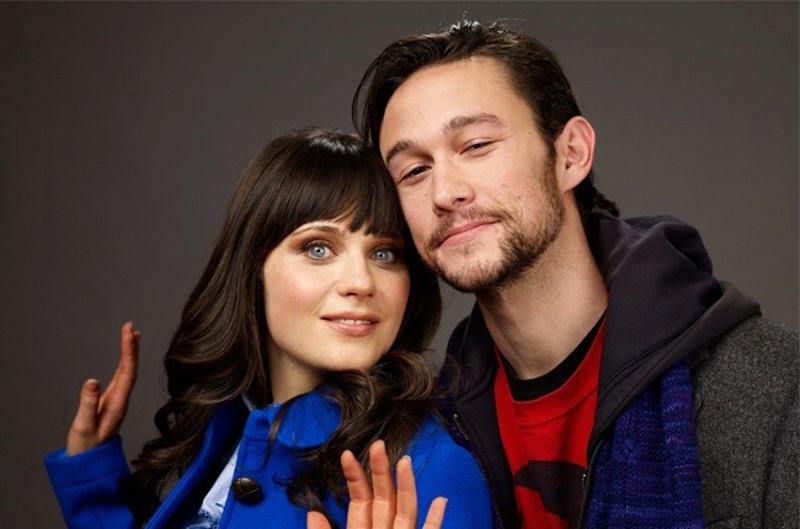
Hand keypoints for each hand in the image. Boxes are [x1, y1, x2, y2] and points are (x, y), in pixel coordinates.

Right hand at [66, 322, 139, 455]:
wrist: (90, 464)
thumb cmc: (86, 448)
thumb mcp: (84, 427)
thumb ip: (88, 405)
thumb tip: (92, 382)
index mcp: (118, 404)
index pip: (127, 373)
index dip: (129, 352)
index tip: (129, 333)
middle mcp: (121, 400)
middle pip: (130, 369)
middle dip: (131, 347)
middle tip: (130, 326)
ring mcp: (118, 400)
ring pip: (127, 372)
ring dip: (129, 352)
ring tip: (131, 334)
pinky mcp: (112, 401)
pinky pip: (121, 377)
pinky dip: (124, 362)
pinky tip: (126, 355)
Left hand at [306, 440, 446, 528]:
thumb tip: (311, 513)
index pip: (360, 500)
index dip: (354, 477)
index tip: (346, 455)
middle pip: (384, 498)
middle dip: (381, 472)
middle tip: (378, 445)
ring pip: (406, 512)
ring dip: (407, 487)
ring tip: (405, 462)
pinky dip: (435, 521)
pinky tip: (440, 500)